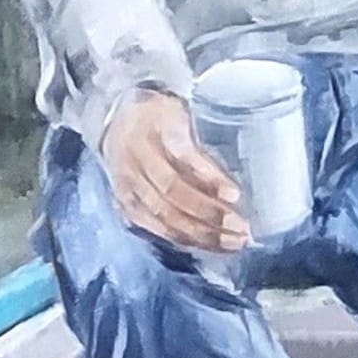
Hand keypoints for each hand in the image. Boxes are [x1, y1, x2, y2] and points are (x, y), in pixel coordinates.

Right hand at [102, 91, 248, 251]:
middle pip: (172, 192)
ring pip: (164, 217)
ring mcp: (127, 185)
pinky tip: (210, 244)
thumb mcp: (180, 114)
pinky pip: (156, 228)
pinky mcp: (126, 205)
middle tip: (241, 227)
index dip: (208, 178)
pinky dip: (185, 239)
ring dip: (201, 234)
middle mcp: (135, 159)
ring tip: (233, 241)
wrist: (116, 119)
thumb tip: (232, 183)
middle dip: (209, 213)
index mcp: (152, 129)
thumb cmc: (160, 117)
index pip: (181, 156)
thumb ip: (198, 142)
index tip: (235, 195)